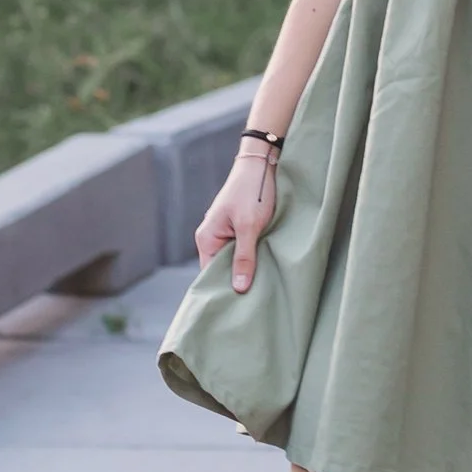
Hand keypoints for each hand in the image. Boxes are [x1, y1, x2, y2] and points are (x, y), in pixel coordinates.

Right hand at [195, 148, 281, 290]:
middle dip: (237, 281)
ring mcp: (225, 233)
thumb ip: (244, 257)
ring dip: (247, 268)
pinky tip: (265, 265)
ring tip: (262, 285)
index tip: (239, 307)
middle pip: (222, 269)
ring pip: (234, 260)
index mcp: (206, 238)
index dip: (223, 290)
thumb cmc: (253, 192)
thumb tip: (239, 288)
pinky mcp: (238, 228)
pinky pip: (242, 250)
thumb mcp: (249, 227)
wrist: (262, 163)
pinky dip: (252, 257)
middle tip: (255, 299)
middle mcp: (212, 237)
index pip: (209, 275)